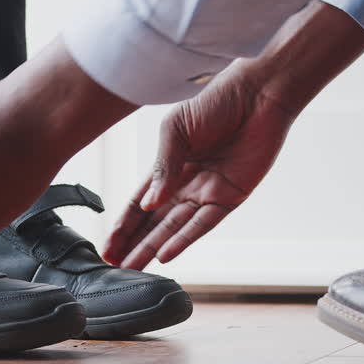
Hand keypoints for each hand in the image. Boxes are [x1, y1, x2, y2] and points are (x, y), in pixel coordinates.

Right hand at [102, 72, 296, 269]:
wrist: (256, 95)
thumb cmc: (215, 101)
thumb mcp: (176, 129)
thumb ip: (162, 167)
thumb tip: (148, 204)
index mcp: (167, 165)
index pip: (138, 202)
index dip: (122, 225)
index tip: (107, 246)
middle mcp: (185, 184)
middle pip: (153, 222)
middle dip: (133, 244)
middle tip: (114, 266)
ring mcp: (206, 192)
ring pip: (174, 228)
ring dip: (153, 248)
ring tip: (133, 268)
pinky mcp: (229, 197)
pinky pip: (203, 224)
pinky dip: (184, 239)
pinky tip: (165, 255)